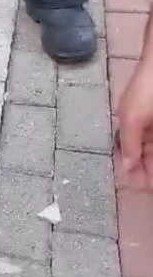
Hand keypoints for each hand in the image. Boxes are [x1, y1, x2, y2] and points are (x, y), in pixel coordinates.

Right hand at [117, 62, 152, 190]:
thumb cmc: (146, 88)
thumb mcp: (131, 117)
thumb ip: (128, 143)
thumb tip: (126, 166)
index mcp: (131, 125)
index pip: (130, 154)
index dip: (133, 172)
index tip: (137, 189)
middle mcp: (145, 126)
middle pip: (145, 154)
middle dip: (145, 171)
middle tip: (146, 188)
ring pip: (151, 149)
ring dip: (150, 164)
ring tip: (149, 180)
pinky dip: (151, 152)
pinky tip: (150, 162)